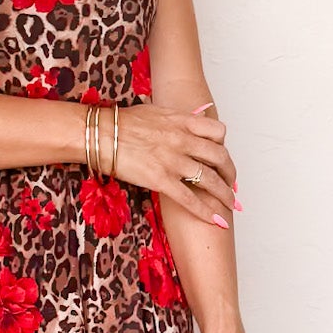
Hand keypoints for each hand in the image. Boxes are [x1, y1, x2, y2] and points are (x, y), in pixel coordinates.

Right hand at [102, 103, 236, 225]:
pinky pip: (190, 199)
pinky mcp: (161, 180)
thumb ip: (174, 121)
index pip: (217, 131)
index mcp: (182, 122)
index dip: (224, 146)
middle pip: (219, 157)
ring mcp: (174, 161)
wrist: (101, 134)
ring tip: (230, 205)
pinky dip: (205, 211)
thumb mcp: (155, 113)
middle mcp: (183, 140)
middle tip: (231, 184)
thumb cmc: (121, 123)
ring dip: (224, 195)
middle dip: (229, 173)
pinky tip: (215, 220)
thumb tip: (182, 125)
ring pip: (210, 180)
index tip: (222, 156)